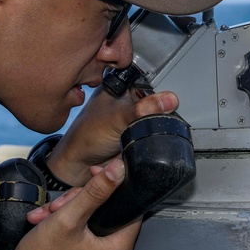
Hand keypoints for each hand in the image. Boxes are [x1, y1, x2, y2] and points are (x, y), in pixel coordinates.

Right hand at [1, 157, 141, 249]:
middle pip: (108, 212)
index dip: (114, 188)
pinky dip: (65, 222)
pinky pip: (82, 230)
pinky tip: (45, 220)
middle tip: (60, 203)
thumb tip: (118, 170)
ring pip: (92, 218)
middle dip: (80, 200)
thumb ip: (96, 192)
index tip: (96, 176)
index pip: (132, 209)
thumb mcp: (68, 218)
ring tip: (47, 214)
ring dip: (68, 209)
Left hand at [47, 88, 178, 185]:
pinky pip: (152, 137)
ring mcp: (131, 121)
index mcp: (118, 88)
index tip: (165, 98)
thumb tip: (169, 99)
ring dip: (153, 129)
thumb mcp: (118, 118)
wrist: (79, 168)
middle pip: (153, 102)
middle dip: (156, 113)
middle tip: (147, 122)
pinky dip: (151, 142)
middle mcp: (125, 103)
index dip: (157, 88)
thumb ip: (144, 109)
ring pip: (154, 120)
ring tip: (140, 135)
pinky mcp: (136, 138)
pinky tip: (144, 144)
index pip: (146, 80)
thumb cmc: (85, 138)